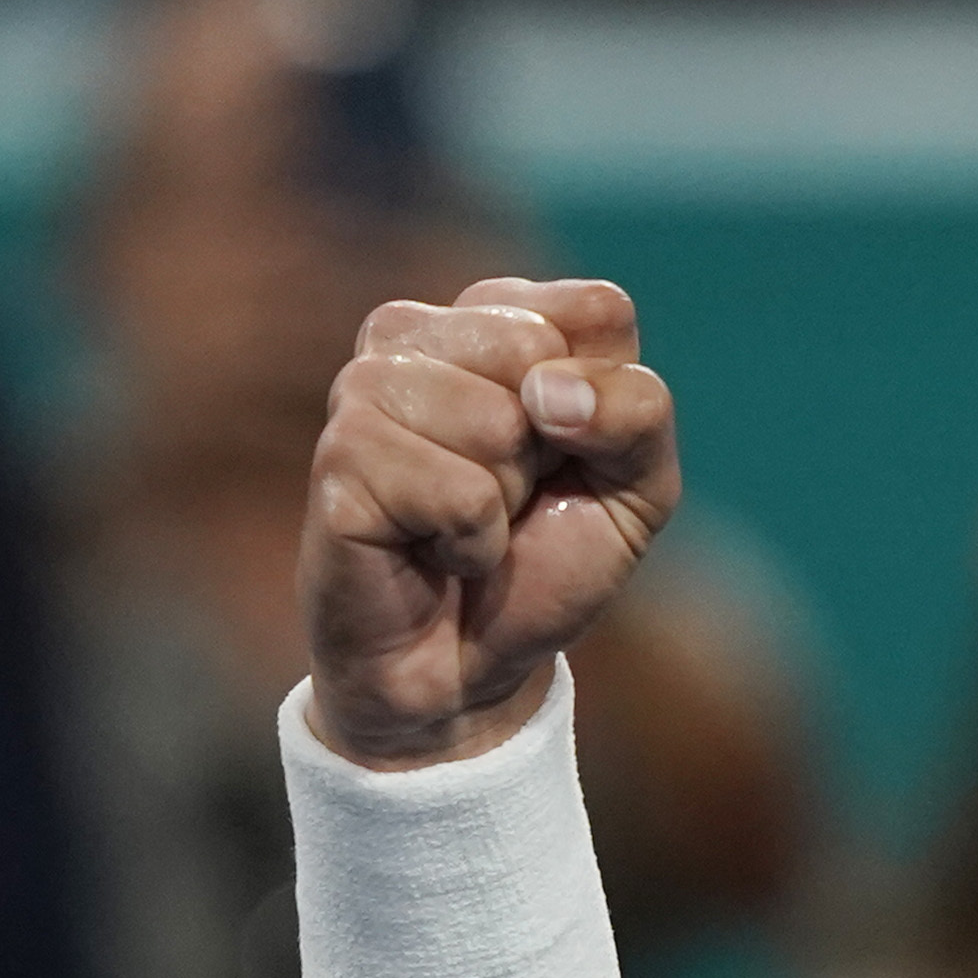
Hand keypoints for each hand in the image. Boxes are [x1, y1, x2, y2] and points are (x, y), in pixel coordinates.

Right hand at [302, 275, 679, 767]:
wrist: (469, 668)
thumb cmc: (544, 563)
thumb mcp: (637, 488)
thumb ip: (638, 412)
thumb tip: (547, 390)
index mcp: (493, 317)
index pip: (598, 310)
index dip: (611, 407)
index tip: (570, 457)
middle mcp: (415, 332)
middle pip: (538, 351)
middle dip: (553, 452)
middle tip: (512, 498)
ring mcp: (364, 387)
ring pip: (495, 421)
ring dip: (505, 501)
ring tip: (466, 525)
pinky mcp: (339, 457)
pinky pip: (460, 493)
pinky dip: (472, 543)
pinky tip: (432, 551)